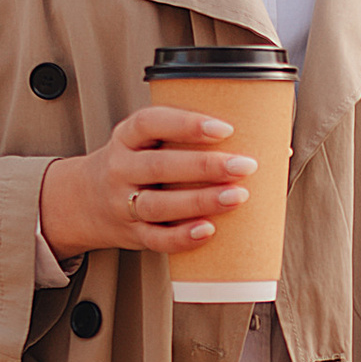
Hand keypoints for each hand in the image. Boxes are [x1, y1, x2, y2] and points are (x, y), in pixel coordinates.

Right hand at [41, 108, 256, 260]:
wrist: (84, 201)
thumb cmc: (137, 164)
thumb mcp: (148, 141)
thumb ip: (193, 139)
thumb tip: (276, 146)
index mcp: (127, 138)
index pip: (150, 123)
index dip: (186, 124)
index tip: (224, 128)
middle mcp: (121, 168)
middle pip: (159, 166)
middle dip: (205, 166)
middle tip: (244, 165)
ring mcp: (122, 203)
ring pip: (159, 205)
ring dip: (200, 201)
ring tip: (237, 196)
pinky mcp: (132, 233)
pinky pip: (155, 238)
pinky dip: (182, 237)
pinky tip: (208, 231)